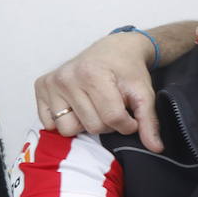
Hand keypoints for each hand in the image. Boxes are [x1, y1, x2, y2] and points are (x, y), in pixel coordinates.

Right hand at [35, 31, 162, 150]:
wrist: (114, 48)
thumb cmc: (128, 70)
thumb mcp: (144, 93)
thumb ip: (149, 121)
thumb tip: (156, 148)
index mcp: (92, 74)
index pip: (112, 119)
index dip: (127, 124)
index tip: (131, 116)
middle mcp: (67, 77)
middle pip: (91, 126)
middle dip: (107, 123)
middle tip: (112, 106)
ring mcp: (52, 82)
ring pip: (68, 129)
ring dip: (85, 124)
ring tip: (94, 106)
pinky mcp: (41, 86)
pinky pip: (49, 123)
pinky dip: (65, 120)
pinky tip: (77, 106)